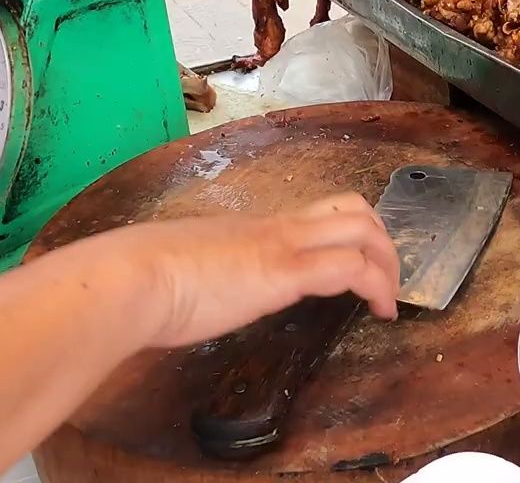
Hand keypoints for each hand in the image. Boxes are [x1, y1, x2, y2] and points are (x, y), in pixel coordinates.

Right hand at [92, 192, 399, 347]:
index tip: (358, 268)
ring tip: (390, 299)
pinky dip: (379, 286)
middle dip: (381, 241)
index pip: (317, 211)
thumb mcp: (185, 271)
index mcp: (254, 227)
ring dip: (388, 262)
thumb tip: (195, 292)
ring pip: (361, 228)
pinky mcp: (286, 272)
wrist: (130, 279)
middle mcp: (277, 227)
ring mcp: (284, 245)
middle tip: (384, 280)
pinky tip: (381, 312)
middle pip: (353, 208)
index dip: (349, 232)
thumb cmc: (143, 281)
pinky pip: (352, 267)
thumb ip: (204, 275)